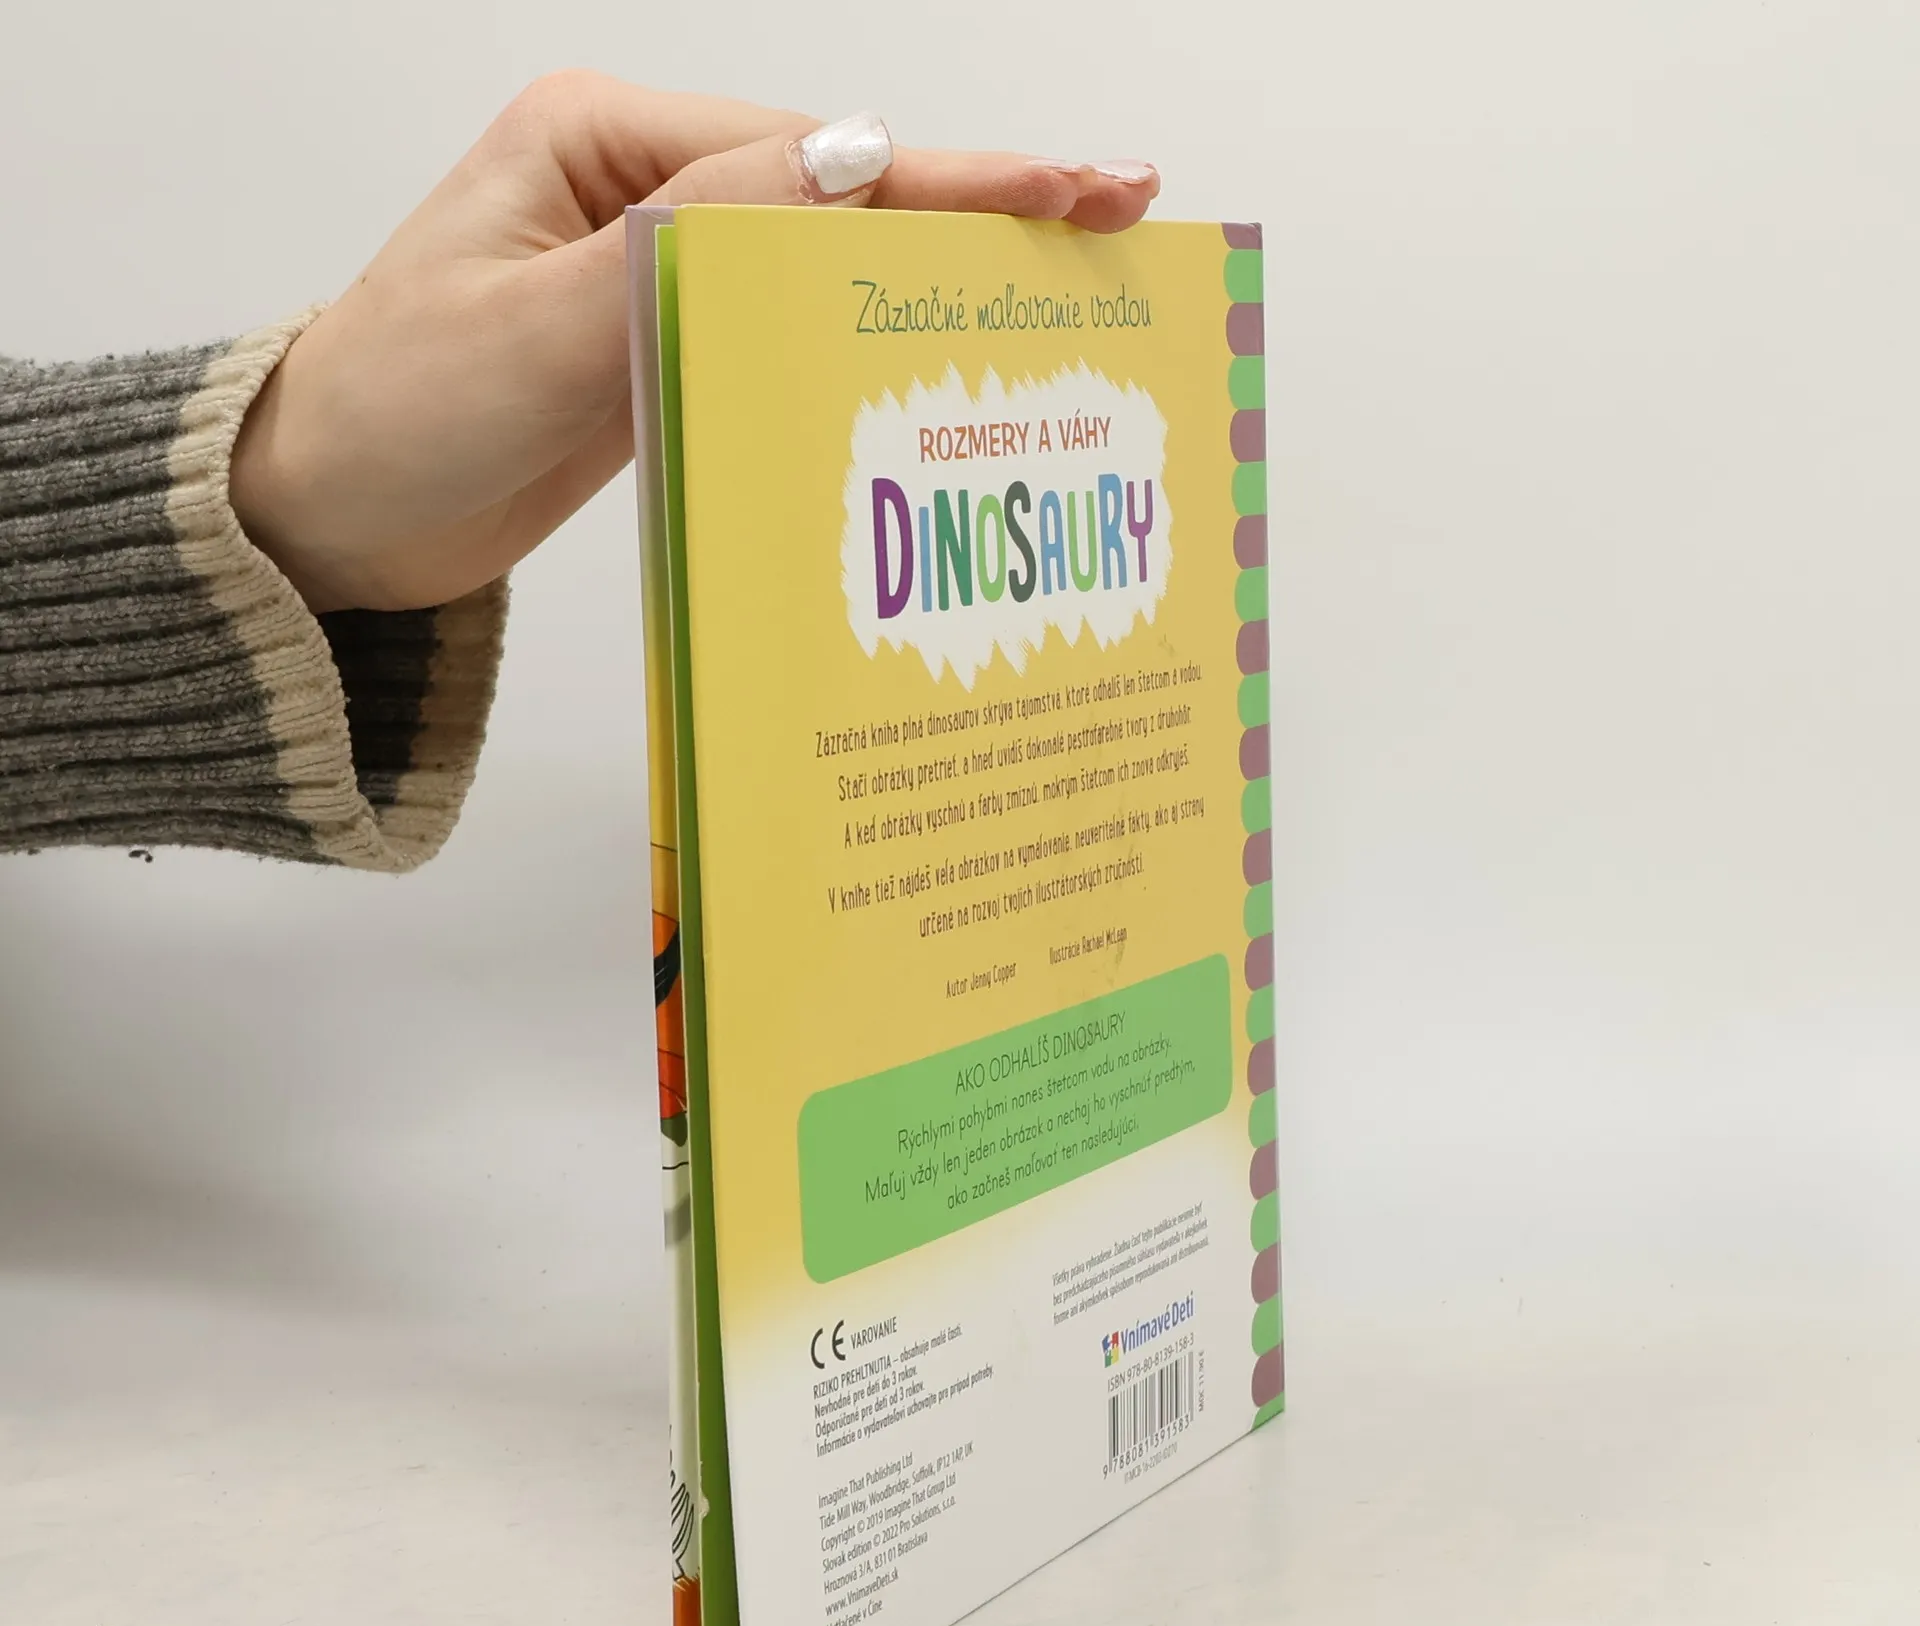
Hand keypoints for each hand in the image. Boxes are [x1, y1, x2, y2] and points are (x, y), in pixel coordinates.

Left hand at [230, 74, 1159, 613]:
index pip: (811, 157)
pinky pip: (786, 344)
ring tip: (1062, 306)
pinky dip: (862, 357)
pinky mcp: (663, 354)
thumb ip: (690, 248)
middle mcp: (641, 193)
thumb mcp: (537, 326)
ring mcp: (657, 275)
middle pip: (839, 202)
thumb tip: (850, 166)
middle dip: (975, 221)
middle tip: (1118, 228)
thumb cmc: (392, 414)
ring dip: (933, 293)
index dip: (950, 178)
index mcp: (605, 144)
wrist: (322, 524)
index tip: (1076, 187)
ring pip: (824, 275)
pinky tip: (937, 375)